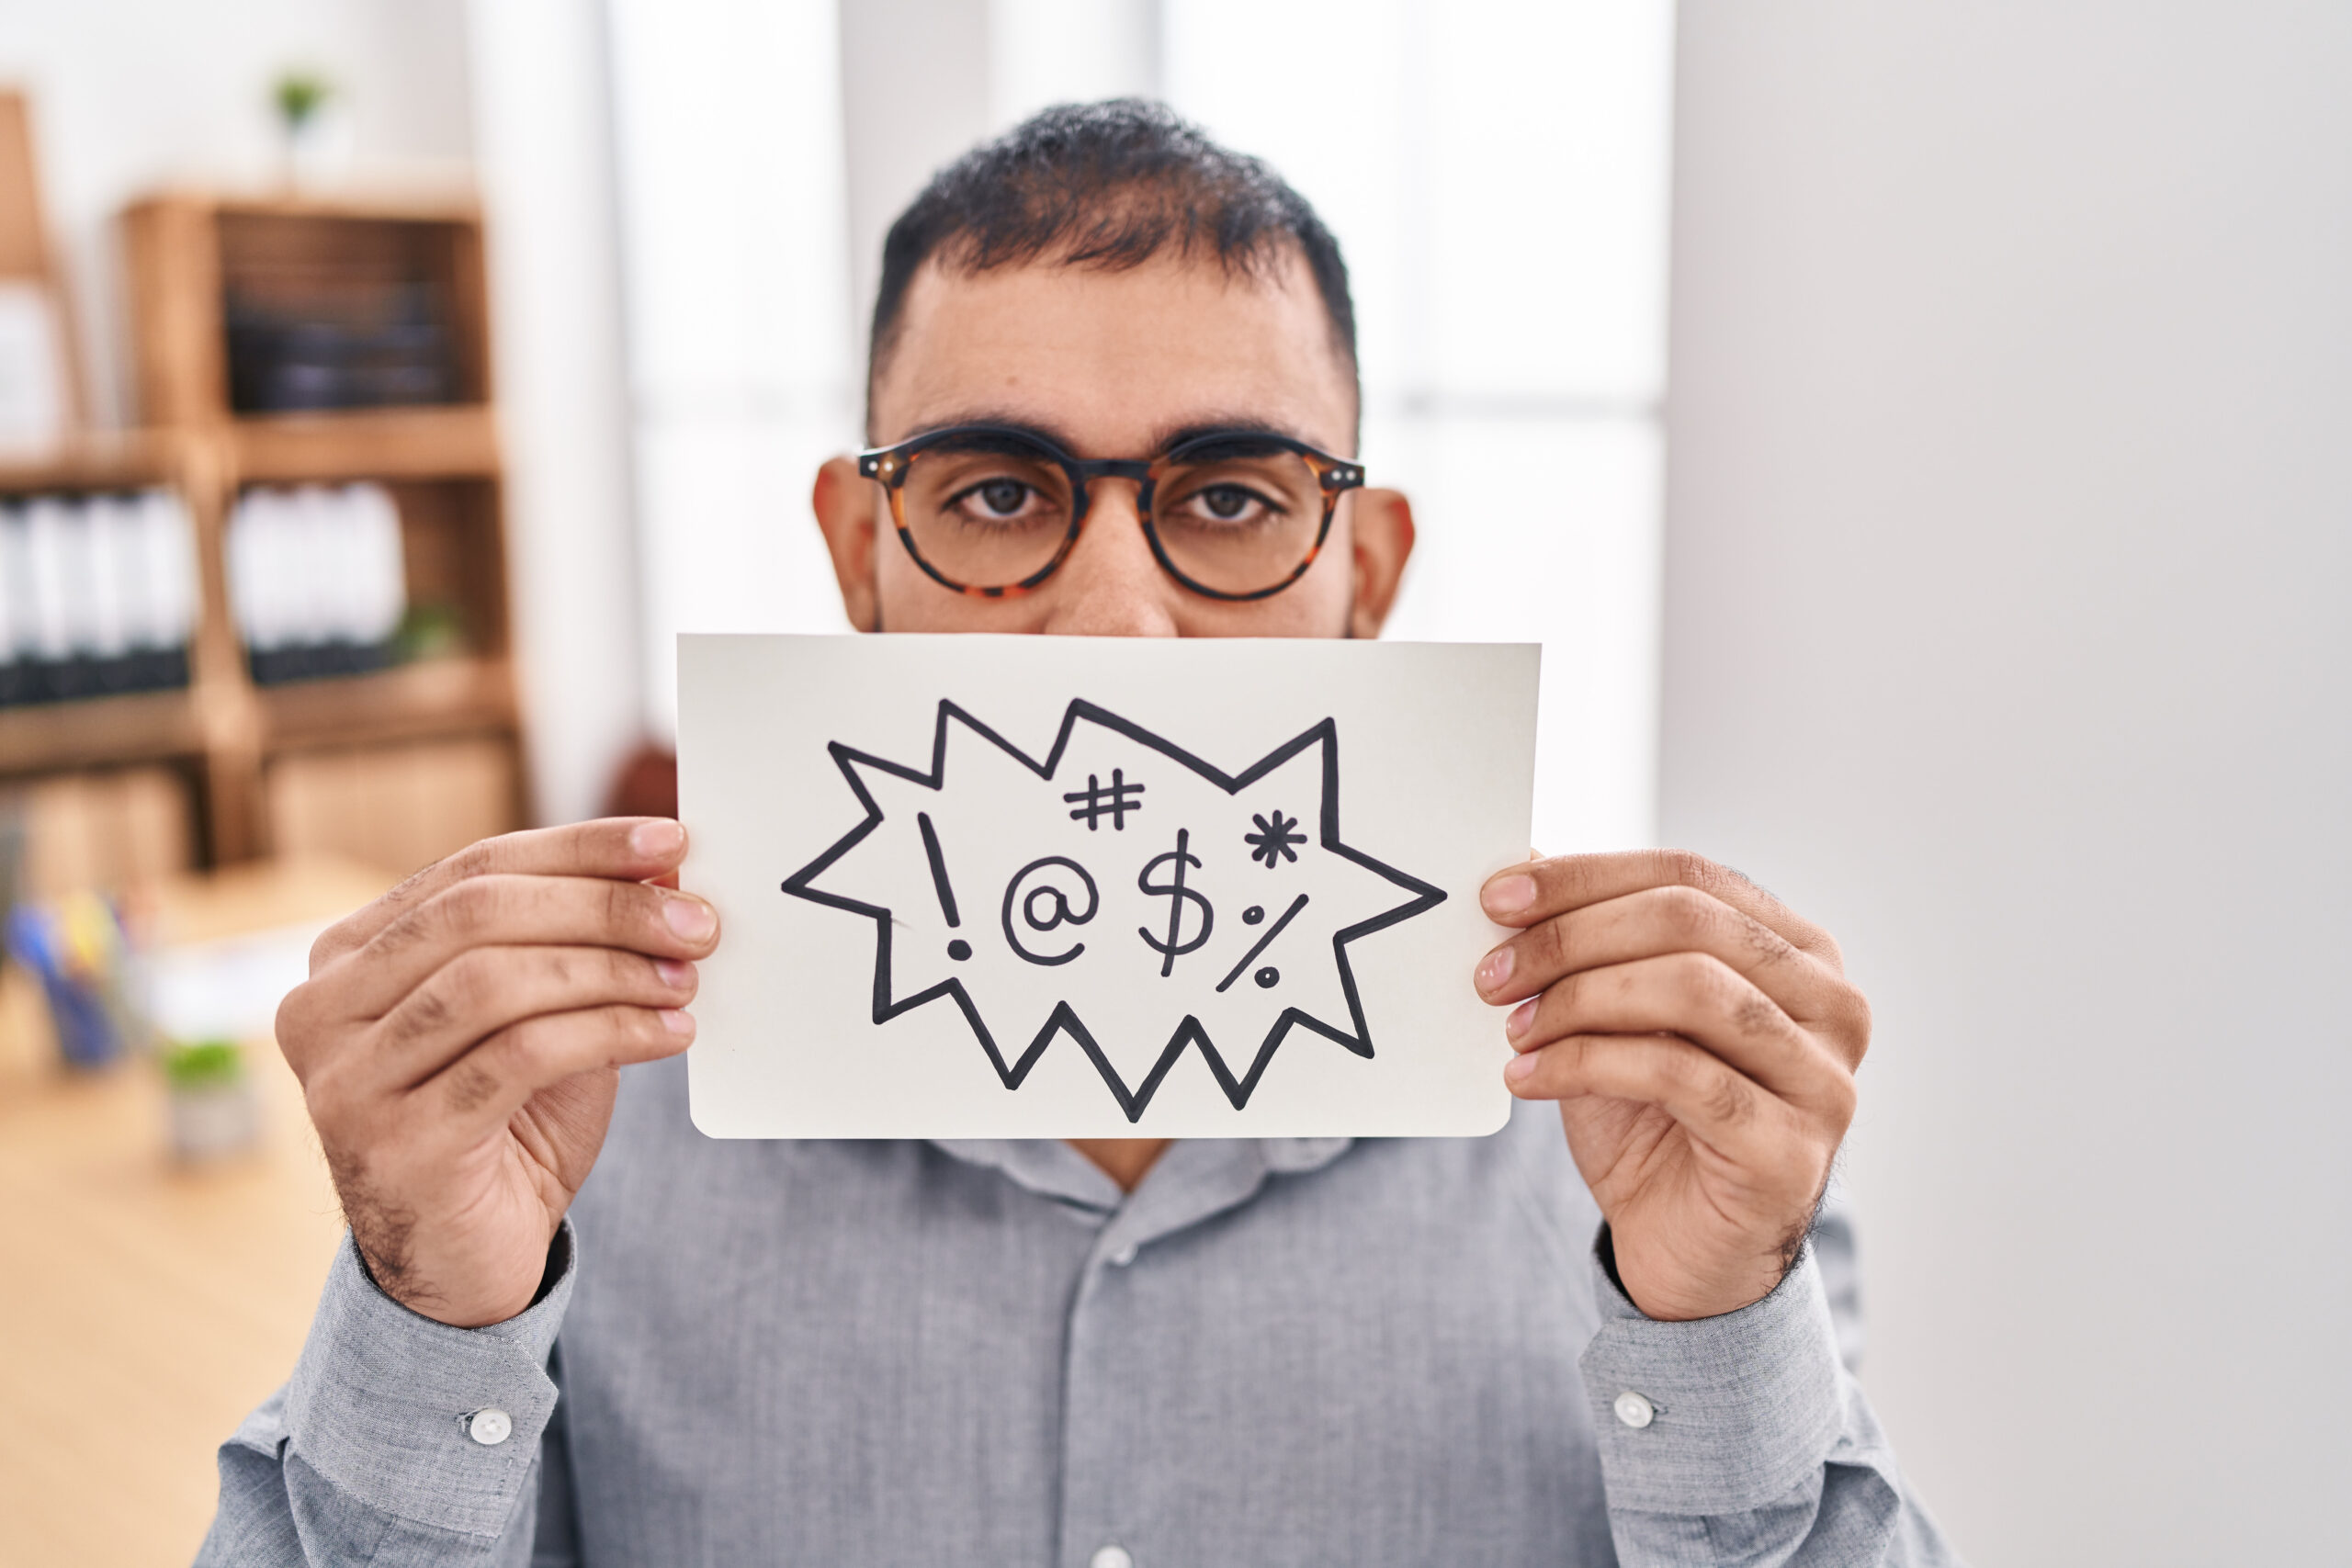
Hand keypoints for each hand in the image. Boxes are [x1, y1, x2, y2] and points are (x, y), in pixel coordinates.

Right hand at [275, 819, 718, 1326]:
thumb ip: (570, 946)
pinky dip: (608, 1033)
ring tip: (685, 980)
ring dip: (611, 970)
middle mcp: (322, 1009)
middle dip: (603, 905)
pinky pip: (517, 1057)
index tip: (671, 842)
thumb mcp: (534, 1017)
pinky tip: (669, 1034)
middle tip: (696, 920)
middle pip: (478, 915)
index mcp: (348, 957)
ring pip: (494, 981)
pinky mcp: (394, 1143)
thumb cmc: (505, 1127)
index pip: (472, 868)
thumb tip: (663, 872)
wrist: (463, 1268)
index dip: (578, 848)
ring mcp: (346, 1080)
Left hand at [1473, 851, 1868, 1320]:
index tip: (1497, 897)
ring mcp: (1823, 1078)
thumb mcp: (1619, 1016)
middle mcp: (1831, 1004)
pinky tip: (1527, 1077)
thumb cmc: (1654, 1122)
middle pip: (1689, 921)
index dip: (1586, 878)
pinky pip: (1676, 1073)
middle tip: (1493, 972)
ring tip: (1514, 1027)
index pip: (1689, 876)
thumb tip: (1520, 867)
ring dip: (1579, 999)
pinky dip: (1584, 1063)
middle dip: (1573, 937)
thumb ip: (1593, 943)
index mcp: (1798, 950)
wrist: (1685, 1252)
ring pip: (1690, 989)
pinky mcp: (1789, 1148)